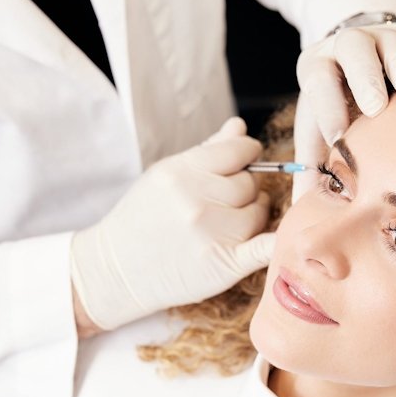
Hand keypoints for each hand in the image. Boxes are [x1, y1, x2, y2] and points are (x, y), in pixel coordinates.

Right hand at [70, 117, 274, 329]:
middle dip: (246, 188)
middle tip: (227, 201)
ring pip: (260, 212)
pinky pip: (266, 245)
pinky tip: (278, 237)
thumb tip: (239, 126)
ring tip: (229, 222)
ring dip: (252, 215)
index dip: (248, 153)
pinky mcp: (225, 264)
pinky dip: (277, 240)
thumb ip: (208, 150)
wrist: (118, 270)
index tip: (246, 160)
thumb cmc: (142, 219)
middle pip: (251, 183)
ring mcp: (214, 234)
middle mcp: (199, 201)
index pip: (240, 150)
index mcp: (183, 172)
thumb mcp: (166, 175)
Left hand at [293, 22, 395, 202]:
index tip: (339, 138)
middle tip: (377, 107)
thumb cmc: (340, 108)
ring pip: (391, 38)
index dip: (327, 107)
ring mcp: (381, 35)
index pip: (318, 81)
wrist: (359, 62)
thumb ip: (313, 167)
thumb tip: (304, 211)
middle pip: (353, 49)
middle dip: (365, 78)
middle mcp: (347, 46)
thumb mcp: (320, 131)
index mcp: (318, 68)